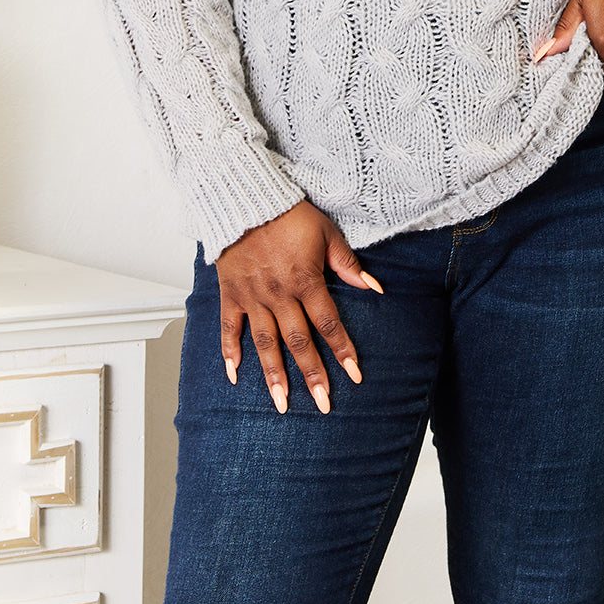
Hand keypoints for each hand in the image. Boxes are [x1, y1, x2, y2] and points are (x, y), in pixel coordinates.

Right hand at [215, 200, 382, 414]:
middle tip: (322, 403)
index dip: (342, 350)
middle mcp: (279, 295)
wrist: (246, 199)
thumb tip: (375, 287)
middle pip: (298, 342)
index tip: (354, 375)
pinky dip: (230, 352)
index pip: (328, 323)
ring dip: (274, 375)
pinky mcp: (230, 293)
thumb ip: (348, 264)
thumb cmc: (288, 214)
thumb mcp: (326, 233)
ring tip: (282, 403)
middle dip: (312, 374)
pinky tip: (234, 376)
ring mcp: (252, 297)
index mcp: (305, 281)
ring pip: (265, 343)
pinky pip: (228, 328)